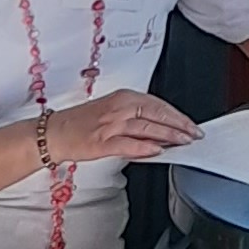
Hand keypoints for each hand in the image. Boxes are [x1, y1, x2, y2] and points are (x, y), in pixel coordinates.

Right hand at [48, 89, 195, 164]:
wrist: (54, 132)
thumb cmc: (82, 122)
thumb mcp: (113, 110)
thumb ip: (137, 116)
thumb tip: (161, 128)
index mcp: (124, 97)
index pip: (158, 104)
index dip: (178, 115)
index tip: (191, 124)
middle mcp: (119, 108)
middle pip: (157, 114)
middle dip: (179, 125)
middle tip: (194, 134)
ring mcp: (111, 125)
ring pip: (146, 128)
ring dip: (168, 136)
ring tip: (182, 143)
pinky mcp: (102, 142)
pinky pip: (128, 144)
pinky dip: (144, 147)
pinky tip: (157, 151)